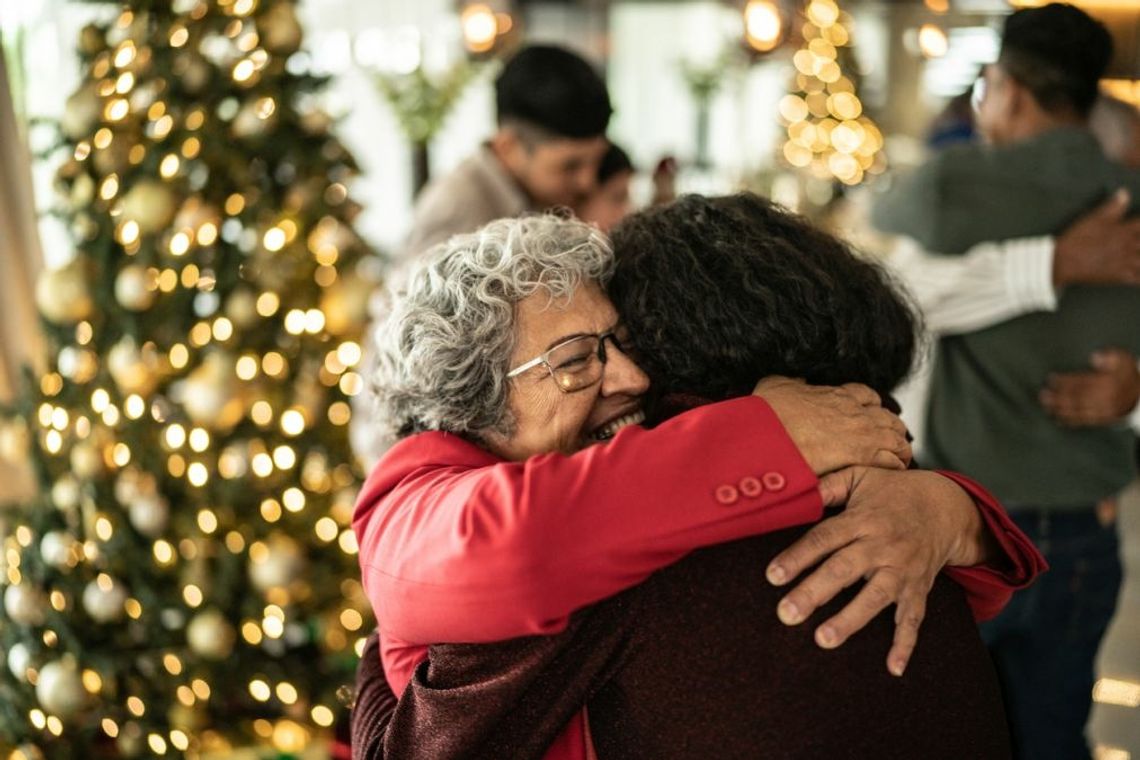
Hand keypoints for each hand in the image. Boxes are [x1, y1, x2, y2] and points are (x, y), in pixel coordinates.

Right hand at [753, 377, 910, 474]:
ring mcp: (863, 433)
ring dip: (897, 448)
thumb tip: (798, 382)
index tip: (869, 416)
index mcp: (837, 395)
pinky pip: (893, 461)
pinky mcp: (864, 456)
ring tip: (896, 459)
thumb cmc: (769, 414)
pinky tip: (891, 473)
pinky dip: (895, 467)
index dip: (871, 406)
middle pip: (888, 417)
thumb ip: (792, 382)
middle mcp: (855, 411)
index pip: (867, 396)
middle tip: (887, 441)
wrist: (768, 437)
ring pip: (897, 438)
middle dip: (890, 428)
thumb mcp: (776, 384)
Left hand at [767, 468, 988, 676]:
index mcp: (863, 519)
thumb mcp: (861, 476)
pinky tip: (893, 668)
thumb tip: (795, 491)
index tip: (772, 576)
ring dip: (851, 619)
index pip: (824, 538)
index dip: (798, 557)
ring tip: (823, 639)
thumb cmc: (892, 491)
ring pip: (875, 597)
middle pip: (844, 570)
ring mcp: (902, 570)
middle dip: (814, 592)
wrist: (946, 507)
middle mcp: (882, 545)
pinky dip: (905, 644)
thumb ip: (828, 485)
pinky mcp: (919, 589)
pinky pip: (913, 619)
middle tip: (787, 614)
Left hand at [1040, 349, 1139, 426]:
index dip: (1065, 381)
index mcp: (1107, 383)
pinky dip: (1071, 420)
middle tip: (1043, 395)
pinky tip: (1059, 419)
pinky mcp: (1103, 419)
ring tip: (1046, 406)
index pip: (1082, 382)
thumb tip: (1095, 357)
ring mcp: (1103, 410)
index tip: (1052, 379)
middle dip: (1059, 397)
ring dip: (1061, 409)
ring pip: (1079, 410)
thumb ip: (1110, 357)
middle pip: (1077, 398)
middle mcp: (1104, 398)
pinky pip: (1085, 421)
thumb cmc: (1128, 374)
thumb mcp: (1123, 360)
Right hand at [1053, 189, 1139, 285]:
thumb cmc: (1078, 239)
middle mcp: (1129, 246)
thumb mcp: (1094, 218)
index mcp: (1125, 230)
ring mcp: (1126, 262)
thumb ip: (1113, 206)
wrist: (1064, 262)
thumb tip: (1124, 193)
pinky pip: (1139, 278)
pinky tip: (1139, 275)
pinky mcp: (1120, 276)